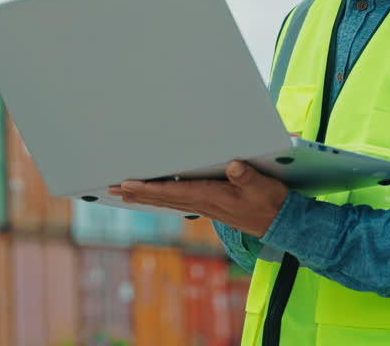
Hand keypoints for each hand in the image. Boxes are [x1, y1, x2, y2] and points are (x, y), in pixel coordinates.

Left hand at [106, 160, 288, 237]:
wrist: (280, 223)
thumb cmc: (270, 201)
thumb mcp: (261, 185)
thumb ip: (246, 175)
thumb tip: (233, 166)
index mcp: (210, 196)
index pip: (172, 191)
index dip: (148, 188)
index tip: (126, 185)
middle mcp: (202, 203)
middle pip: (161, 198)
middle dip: (135, 193)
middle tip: (109, 188)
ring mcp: (204, 206)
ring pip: (166, 200)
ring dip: (144, 196)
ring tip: (122, 192)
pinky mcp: (209, 205)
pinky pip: (177, 201)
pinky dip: (160, 197)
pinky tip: (153, 196)